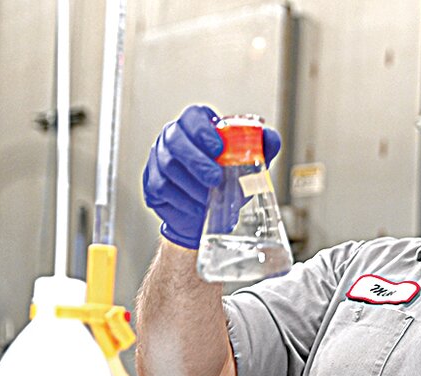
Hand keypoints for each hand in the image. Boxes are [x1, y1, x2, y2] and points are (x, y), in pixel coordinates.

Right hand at [142, 105, 281, 248]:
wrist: (207, 214)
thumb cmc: (226, 181)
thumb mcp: (248, 165)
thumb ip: (261, 148)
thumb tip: (270, 138)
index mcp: (196, 126)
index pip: (192, 117)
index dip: (202, 130)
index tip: (219, 147)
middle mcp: (173, 138)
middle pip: (175, 140)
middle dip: (196, 160)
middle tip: (215, 178)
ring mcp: (158, 159)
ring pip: (168, 166)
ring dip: (192, 184)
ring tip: (210, 197)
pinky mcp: (150, 182)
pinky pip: (161, 188)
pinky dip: (181, 200)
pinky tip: (196, 206)